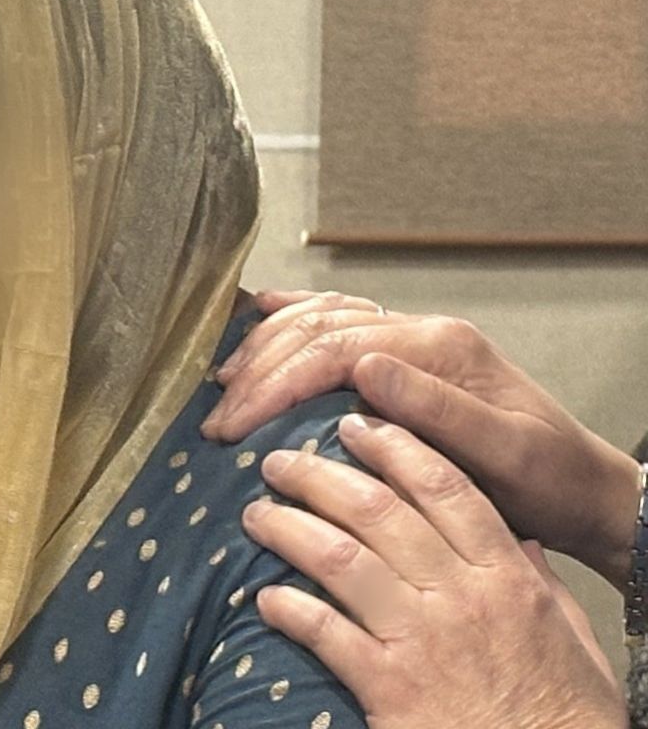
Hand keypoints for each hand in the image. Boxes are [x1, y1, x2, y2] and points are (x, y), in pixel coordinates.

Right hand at [203, 290, 640, 586]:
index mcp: (442, 348)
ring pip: (320, 318)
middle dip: (258, 371)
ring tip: (223, 382)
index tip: (233, 424)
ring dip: (265, 346)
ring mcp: (413, 336)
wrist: (585, 488)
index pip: (336, 349)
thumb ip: (438, 409)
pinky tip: (259, 313)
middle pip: (318, 330)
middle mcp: (423, 330)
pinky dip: (292, 315)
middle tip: (216, 417)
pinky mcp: (406, 352)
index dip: (276, 383)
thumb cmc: (548, 481)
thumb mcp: (504, 454)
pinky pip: (338, 318)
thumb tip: (365, 366)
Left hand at [244, 414, 624, 728]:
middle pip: (377, 511)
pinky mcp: (388, 687)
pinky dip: (290, 609)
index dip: (393, 448)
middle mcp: (460, 597)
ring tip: (256, 515)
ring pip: (340, 558)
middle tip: (278, 462)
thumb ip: (541, 584)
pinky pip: (326, 632)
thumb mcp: (572, 639)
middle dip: (318, 476)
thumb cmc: (563, 714)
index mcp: (507, 578)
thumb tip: (518, 540)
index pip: (445, 489)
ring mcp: (421, 639)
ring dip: (289, 529)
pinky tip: (265, 598)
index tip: (354, 424)